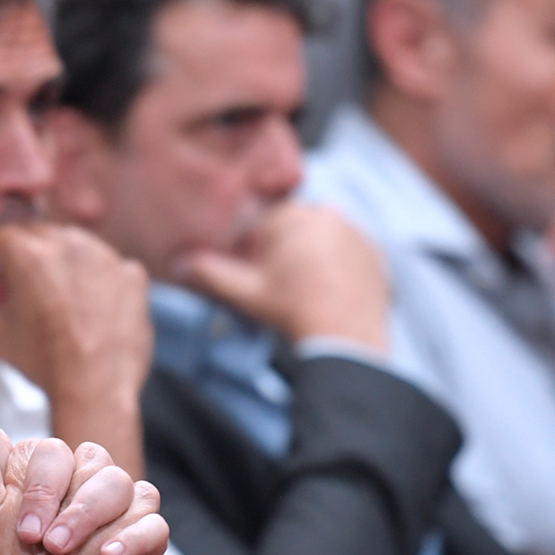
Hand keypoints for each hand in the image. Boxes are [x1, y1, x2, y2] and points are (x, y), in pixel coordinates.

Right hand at [0, 223, 153, 415]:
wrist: (95, 387)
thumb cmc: (42, 361)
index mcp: (29, 253)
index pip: (5, 237)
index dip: (2, 261)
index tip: (6, 282)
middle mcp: (69, 242)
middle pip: (43, 235)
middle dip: (35, 258)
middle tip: (36, 292)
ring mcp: (106, 256)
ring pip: (80, 246)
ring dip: (71, 264)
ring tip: (69, 302)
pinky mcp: (133, 274)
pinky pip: (114, 267)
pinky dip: (105, 282)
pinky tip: (99, 308)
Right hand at [176, 202, 388, 354]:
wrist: (346, 340)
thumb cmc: (292, 313)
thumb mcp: (244, 293)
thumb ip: (209, 273)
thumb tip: (178, 263)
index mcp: (291, 217)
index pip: (263, 224)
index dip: (253, 251)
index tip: (255, 275)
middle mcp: (327, 215)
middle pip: (294, 230)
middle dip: (284, 252)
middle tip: (280, 288)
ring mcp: (355, 233)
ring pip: (323, 240)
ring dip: (312, 258)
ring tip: (306, 293)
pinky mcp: (376, 254)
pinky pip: (350, 254)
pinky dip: (339, 268)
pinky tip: (329, 293)